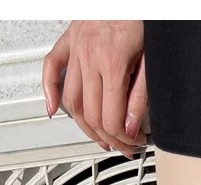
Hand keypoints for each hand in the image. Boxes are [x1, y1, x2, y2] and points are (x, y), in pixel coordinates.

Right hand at [42, 21, 146, 158]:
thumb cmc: (142, 20)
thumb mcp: (152, 62)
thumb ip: (141, 98)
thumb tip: (133, 128)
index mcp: (112, 64)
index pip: (111, 118)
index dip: (123, 138)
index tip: (135, 144)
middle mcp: (89, 57)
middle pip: (90, 115)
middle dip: (108, 138)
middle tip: (124, 147)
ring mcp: (75, 50)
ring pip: (71, 101)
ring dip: (84, 126)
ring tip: (101, 139)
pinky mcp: (68, 42)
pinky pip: (50, 69)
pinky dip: (49, 92)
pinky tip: (52, 110)